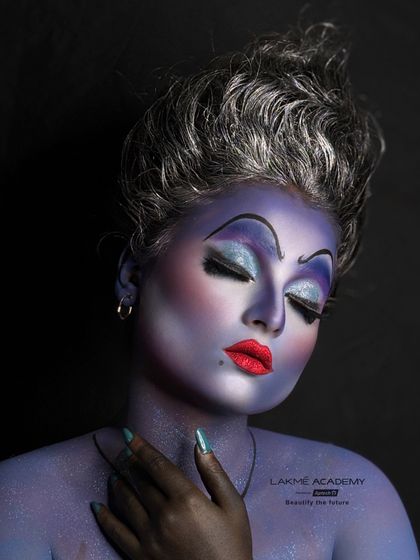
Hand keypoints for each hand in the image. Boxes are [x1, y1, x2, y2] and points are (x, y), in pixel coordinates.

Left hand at [91, 428, 252, 559]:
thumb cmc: (232, 546)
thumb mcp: (233, 506)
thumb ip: (214, 472)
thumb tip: (199, 441)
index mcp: (186, 499)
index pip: (157, 465)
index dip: (141, 448)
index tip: (128, 435)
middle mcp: (163, 515)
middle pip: (141, 481)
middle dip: (129, 464)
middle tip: (121, 452)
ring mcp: (149, 537)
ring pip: (126, 502)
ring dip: (118, 484)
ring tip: (114, 474)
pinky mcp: (140, 556)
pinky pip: (116, 532)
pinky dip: (104, 517)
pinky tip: (97, 506)